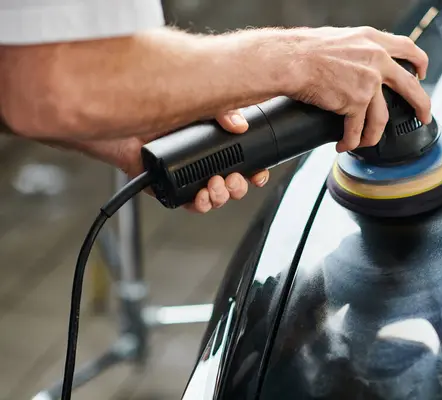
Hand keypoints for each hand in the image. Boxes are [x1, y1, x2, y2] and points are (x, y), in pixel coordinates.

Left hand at [52, 110, 268, 213]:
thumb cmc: (143, 100)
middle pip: (227, 181)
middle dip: (236, 187)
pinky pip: (180, 200)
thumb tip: (241, 125)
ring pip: (208, 195)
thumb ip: (219, 109)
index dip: (251, 170)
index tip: (259, 174)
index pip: (236, 157)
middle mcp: (193, 156)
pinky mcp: (159, 182)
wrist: (103, 109)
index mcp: (204, 137)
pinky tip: (199, 199)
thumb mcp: (194, 100)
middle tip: (234, 182)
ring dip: (218, 198)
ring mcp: (177, 171)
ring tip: (215, 189)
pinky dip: (194, 204)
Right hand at [279, 26, 430, 152]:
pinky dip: (350, 141)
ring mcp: (369, 82)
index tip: (421, 74)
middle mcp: (377, 60)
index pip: (408, 48)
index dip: (419, 62)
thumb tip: (359, 62)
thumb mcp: (341, 38)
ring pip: (382, 118)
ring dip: (374, 135)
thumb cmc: (305, 49)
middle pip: (411, 86)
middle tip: (423, 117)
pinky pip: (356, 129)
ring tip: (365, 142)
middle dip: (421, 105)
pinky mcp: (355, 102)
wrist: (291, 60)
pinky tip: (344, 145)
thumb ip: (357, 49)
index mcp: (373, 40)